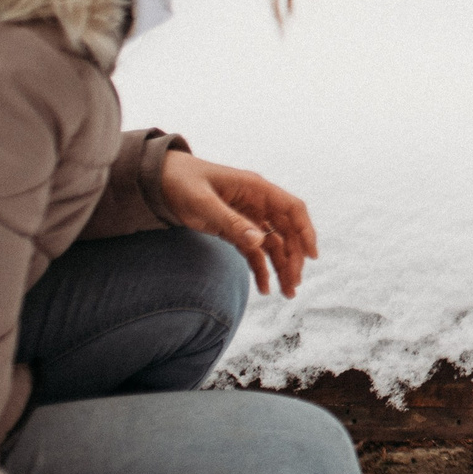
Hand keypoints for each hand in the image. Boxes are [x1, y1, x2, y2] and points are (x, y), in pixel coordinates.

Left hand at [163, 151, 319, 296]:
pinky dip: (261, 269)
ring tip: (286, 292)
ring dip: (282, 267)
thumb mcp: (203, 202)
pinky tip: (264, 289)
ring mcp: (247, 218)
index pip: (292, 209)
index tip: (312, 256)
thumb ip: (231, 221)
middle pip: (287, 232)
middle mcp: (258, 204)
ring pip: (274, 245)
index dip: (306, 231)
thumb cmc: (181, 183)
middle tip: (293, 285)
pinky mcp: (235, 230)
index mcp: (257, 189)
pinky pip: (254, 252)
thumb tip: (260, 241)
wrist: (159, 181)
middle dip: (293, 258)